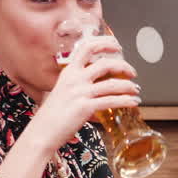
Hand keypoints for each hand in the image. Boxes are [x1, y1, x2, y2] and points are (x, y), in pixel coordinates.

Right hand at [24, 35, 140, 154]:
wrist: (41, 133)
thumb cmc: (52, 116)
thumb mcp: (62, 92)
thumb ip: (77, 85)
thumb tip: (97, 85)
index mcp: (68, 72)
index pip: (87, 47)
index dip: (105, 44)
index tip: (117, 47)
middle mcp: (74, 79)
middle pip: (105, 64)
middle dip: (124, 66)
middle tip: (132, 72)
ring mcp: (80, 92)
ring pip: (112, 84)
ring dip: (129, 86)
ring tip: (136, 90)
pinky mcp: (85, 107)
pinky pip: (112, 101)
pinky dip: (126, 101)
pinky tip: (133, 102)